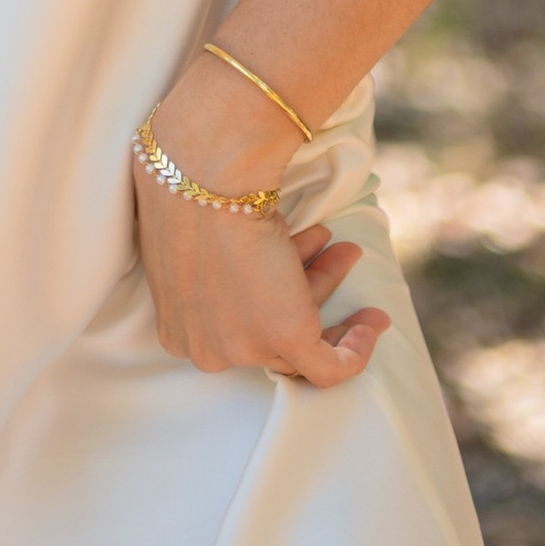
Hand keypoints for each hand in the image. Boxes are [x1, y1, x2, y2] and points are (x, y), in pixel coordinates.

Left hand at [133, 62, 389, 388]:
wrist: (203, 178)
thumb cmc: (191, 188)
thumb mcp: (194, 234)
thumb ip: (216, 261)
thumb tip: (254, 250)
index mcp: (175, 325)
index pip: (232, 322)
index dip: (264, 289)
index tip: (285, 268)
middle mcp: (205, 348)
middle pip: (266, 326)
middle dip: (298, 280)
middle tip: (328, 256)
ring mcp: (242, 350)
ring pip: (298, 331)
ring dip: (327, 284)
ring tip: (348, 251)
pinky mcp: (281, 341)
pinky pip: (329, 366)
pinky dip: (355, 349)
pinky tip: (370, 321)